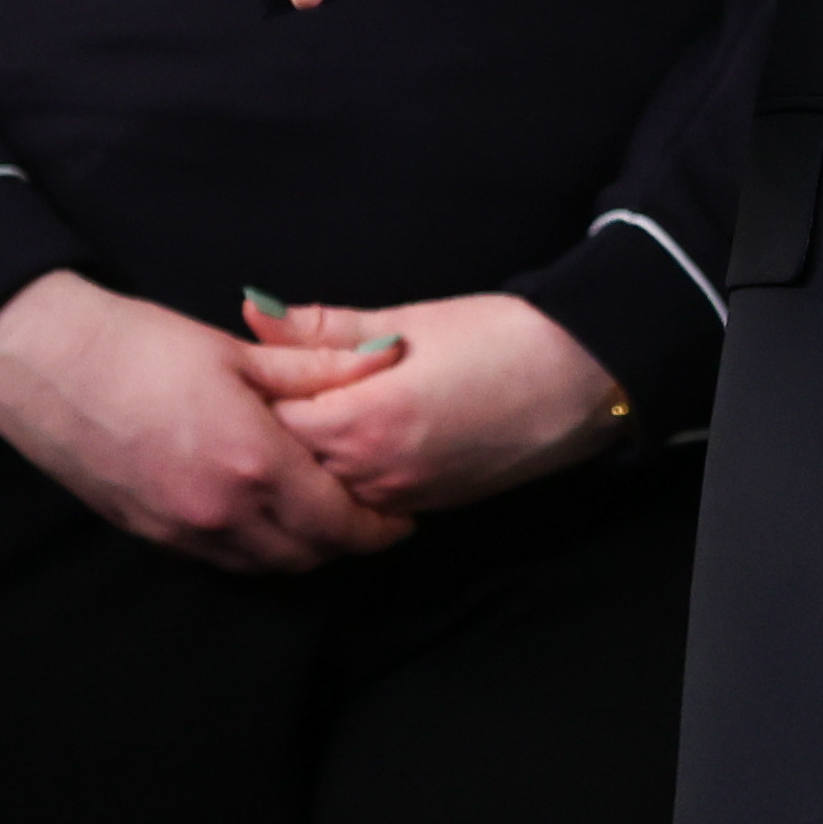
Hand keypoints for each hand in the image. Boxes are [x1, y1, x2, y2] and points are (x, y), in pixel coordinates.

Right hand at [0, 270, 399, 573]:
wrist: (49, 365)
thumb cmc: (143, 348)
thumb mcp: (240, 353)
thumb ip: (322, 366)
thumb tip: (390, 352)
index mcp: (254, 464)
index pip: (340, 524)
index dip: (379, 527)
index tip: (400, 515)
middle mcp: (221, 512)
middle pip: (310, 554)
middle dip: (348, 541)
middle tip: (369, 512)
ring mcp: (184, 531)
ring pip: (267, 566)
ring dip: (303, 548)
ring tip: (322, 513)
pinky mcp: (153, 535)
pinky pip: (223, 560)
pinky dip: (257, 548)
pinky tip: (265, 512)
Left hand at [240, 289, 627, 532]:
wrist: (584, 378)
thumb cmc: (501, 338)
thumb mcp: (409, 321)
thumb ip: (325, 328)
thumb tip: (253, 315)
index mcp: (362, 420)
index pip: (270, 423)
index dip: (250, 398)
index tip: (238, 377)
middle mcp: (374, 474)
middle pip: (290, 466)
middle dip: (270, 436)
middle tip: (257, 400)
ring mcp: (402, 498)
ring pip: (323, 492)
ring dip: (306, 462)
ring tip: (300, 422)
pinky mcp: (428, 508)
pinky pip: (363, 503)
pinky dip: (343, 481)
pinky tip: (346, 447)